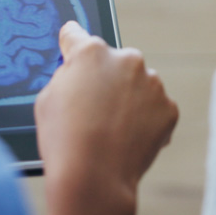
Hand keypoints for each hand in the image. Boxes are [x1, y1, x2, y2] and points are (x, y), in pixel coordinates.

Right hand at [35, 21, 178, 214]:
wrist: (94, 179)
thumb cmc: (64, 140)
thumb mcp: (47, 98)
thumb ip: (66, 75)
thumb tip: (77, 71)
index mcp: (91, 51)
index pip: (77, 35)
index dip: (71, 45)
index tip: (71, 46)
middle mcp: (126, 59)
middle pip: (113, 61)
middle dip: (105, 77)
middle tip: (93, 107)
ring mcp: (151, 83)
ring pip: (138, 83)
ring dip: (128, 97)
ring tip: (110, 128)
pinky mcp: (168, 108)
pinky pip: (155, 107)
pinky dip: (145, 118)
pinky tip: (127, 136)